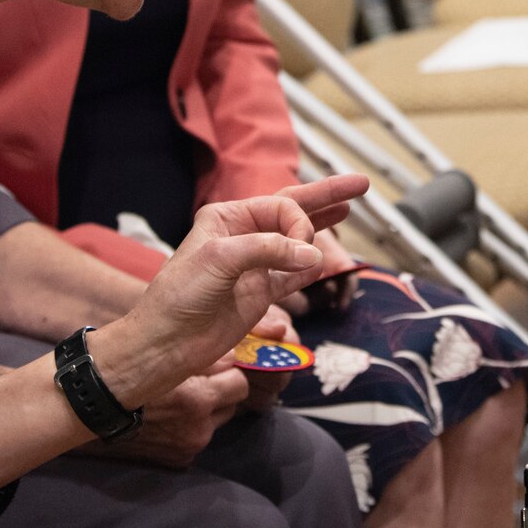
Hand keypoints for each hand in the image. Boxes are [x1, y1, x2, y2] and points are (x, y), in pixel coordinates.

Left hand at [97, 173, 365, 400]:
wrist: (167, 343)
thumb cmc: (180, 296)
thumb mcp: (219, 260)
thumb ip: (268, 250)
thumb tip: (313, 253)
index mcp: (226, 218)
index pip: (279, 205)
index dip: (300, 220)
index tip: (303, 245)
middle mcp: (241, 236)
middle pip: (292, 211)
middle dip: (325, 197)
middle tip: (360, 184)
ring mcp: (254, 265)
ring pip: (297, 241)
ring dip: (322, 226)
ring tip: (349, 207)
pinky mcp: (260, 293)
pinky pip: (294, 274)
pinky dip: (312, 265)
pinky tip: (327, 255)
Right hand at [97, 366, 248, 467]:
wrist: (92, 410)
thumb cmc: (128, 375)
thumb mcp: (167, 359)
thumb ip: (205, 358)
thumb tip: (233, 355)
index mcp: (198, 400)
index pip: (240, 384)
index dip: (231, 373)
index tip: (220, 367)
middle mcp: (199, 429)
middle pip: (232, 406)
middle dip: (221, 393)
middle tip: (201, 381)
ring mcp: (189, 448)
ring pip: (215, 423)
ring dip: (207, 412)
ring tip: (183, 400)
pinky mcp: (178, 461)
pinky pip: (196, 439)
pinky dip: (190, 429)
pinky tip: (171, 419)